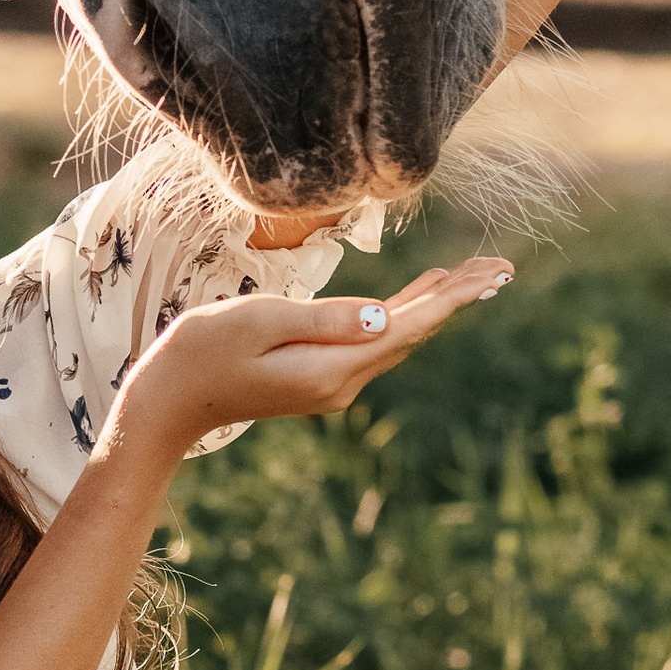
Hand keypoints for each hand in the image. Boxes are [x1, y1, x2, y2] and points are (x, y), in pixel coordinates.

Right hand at [114, 256, 512, 463]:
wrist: (169, 402)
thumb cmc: (204, 351)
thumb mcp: (260, 322)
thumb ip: (324, 317)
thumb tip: (385, 316)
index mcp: (332, 368)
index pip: (407, 325)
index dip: (453, 298)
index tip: (493, 276)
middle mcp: (342, 382)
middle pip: (413, 332)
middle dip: (457, 298)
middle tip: (501, 267)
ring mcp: (333, 382)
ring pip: (398, 336)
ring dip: (435, 304)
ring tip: (473, 274)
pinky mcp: (319, 375)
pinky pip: (374, 341)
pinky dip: (403, 313)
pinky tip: (418, 294)